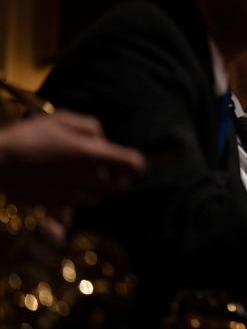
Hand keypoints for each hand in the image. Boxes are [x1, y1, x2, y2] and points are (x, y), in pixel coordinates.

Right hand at [0, 111, 144, 205]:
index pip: (131, 163)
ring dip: (100, 189)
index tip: (135, 162)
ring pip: (100, 198)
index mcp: (91, 154)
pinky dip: (78, 201)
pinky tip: (69, 190)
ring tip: (86, 176)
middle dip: (119, 178)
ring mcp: (72, 194)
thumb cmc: (28, 135)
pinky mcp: (56, 205)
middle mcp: (87, 178)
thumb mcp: (61, 119)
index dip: (137, 162)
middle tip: (110, 169)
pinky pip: (76, 209)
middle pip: (120, 186)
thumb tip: (102, 140)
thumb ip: (89, 127)